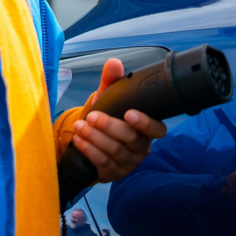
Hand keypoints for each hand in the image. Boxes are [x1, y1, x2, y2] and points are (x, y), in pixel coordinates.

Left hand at [72, 58, 166, 182]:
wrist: (93, 142)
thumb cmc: (108, 117)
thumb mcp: (109, 99)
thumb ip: (112, 81)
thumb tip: (114, 63)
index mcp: (147, 129)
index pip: (156, 129)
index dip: (145, 122)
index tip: (129, 113)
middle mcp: (142, 148)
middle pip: (131, 139)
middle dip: (110, 127)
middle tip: (93, 116)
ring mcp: (128, 163)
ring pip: (115, 151)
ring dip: (96, 137)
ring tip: (81, 126)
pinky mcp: (113, 173)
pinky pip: (103, 162)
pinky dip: (89, 150)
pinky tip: (79, 140)